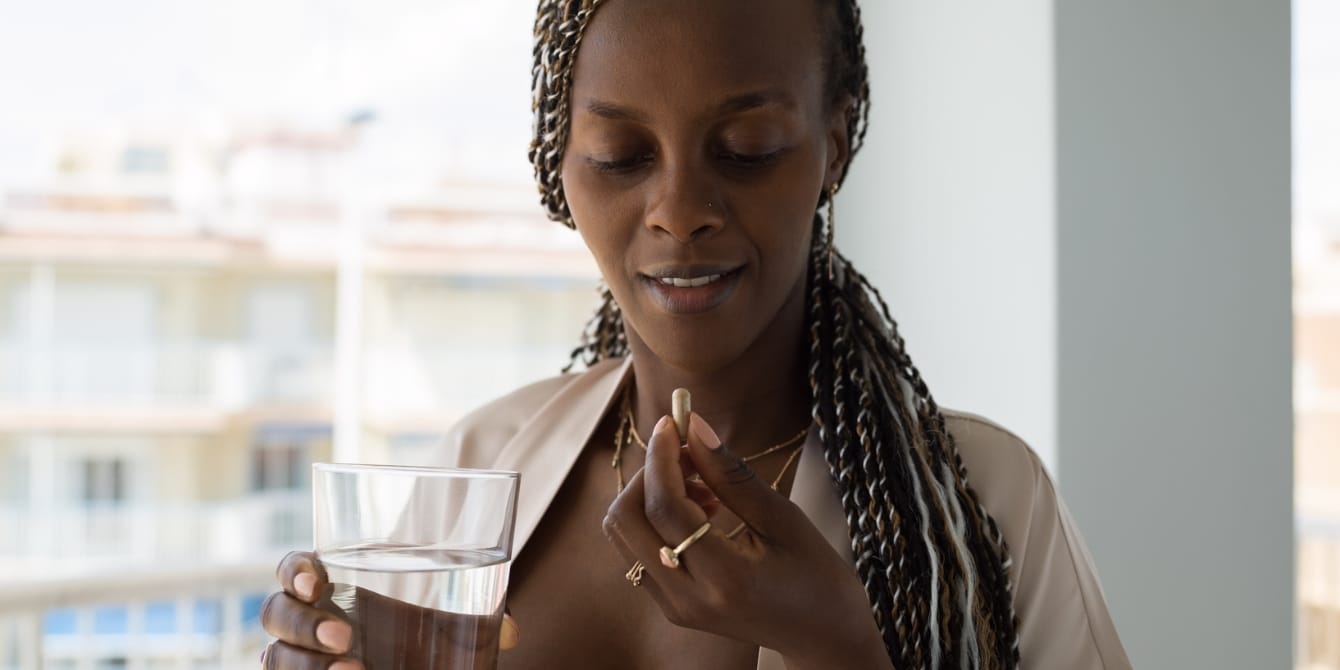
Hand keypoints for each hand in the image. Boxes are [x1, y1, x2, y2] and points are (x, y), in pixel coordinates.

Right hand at [259, 551, 520, 668]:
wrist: (421, 663)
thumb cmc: (427, 633)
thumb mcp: (453, 620)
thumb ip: (480, 615)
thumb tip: (511, 632)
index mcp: (335, 585)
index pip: (294, 567)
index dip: (295, 570)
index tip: (316, 582)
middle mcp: (309, 618)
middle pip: (276, 612)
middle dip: (303, 625)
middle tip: (346, 638)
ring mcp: (301, 656)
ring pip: (273, 655)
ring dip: (302, 663)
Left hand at [602, 414, 891, 668]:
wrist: (823, 634)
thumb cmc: (816, 575)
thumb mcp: (782, 517)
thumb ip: (731, 474)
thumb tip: (693, 426)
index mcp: (724, 578)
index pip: (664, 509)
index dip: (662, 458)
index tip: (674, 422)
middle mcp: (687, 599)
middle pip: (626, 521)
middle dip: (647, 474)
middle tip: (685, 450)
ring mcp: (674, 607)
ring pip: (624, 534)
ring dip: (649, 495)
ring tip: (701, 484)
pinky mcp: (671, 606)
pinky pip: (638, 550)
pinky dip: (655, 518)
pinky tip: (698, 508)